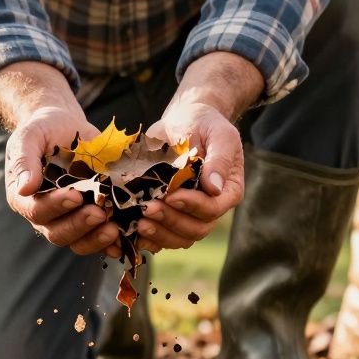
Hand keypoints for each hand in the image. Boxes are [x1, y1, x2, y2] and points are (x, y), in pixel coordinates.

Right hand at [0, 62, 123, 256]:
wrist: (66, 127)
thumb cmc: (44, 130)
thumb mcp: (30, 136)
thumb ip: (25, 160)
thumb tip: (24, 188)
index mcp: (25, 198)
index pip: (37, 210)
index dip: (56, 206)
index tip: (76, 195)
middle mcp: (45, 215)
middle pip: (58, 233)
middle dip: (79, 225)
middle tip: (100, 213)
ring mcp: (68, 219)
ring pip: (79, 241)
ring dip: (96, 238)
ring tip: (114, 228)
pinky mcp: (90, 219)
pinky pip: (97, 238)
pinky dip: (111, 241)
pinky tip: (124, 236)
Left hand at [138, 52, 262, 252]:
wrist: (183, 120)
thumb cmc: (204, 124)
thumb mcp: (218, 134)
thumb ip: (219, 159)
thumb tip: (214, 187)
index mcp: (227, 191)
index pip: (212, 209)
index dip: (192, 206)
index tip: (172, 196)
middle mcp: (209, 207)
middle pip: (195, 229)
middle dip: (171, 221)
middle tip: (148, 209)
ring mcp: (188, 213)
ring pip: (178, 237)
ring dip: (158, 233)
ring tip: (139, 221)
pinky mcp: (168, 213)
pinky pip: (160, 236)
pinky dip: (147, 238)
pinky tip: (131, 230)